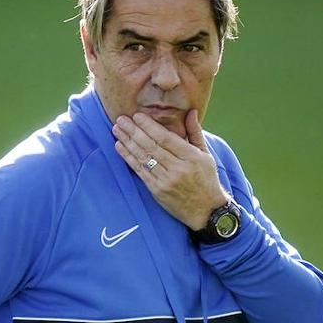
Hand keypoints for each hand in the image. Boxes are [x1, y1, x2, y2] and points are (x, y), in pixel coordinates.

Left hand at [112, 109, 229, 230]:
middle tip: (120, 119)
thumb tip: (191, 111)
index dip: (150, 126)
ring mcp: (166, 181)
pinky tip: (120, 147)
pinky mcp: (157, 191)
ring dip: (127, 142)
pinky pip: (140, 171)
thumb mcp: (205, 155)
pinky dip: (128, 158)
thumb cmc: (206, 179)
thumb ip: (195, 132)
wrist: (206, 211)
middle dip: (134, 131)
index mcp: (191, 157)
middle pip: (151, 146)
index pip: (166, 139)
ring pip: (143, 158)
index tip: (137, 116)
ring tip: (116, 130)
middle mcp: (178, 169)